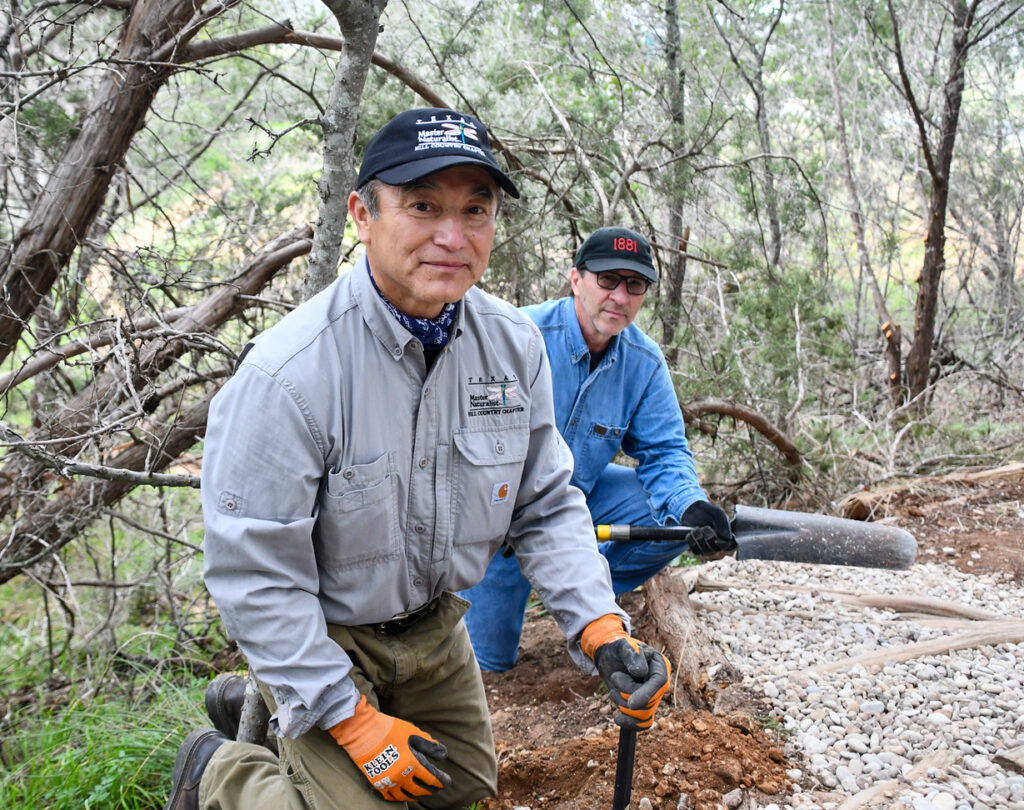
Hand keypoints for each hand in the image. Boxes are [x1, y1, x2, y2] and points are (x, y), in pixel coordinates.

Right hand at [329, 695, 450, 801]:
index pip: (430, 778)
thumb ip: (428, 744)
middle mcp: (401, 776)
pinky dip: (399, 798)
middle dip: (430, 791)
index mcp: (412, 763)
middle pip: (419, 790)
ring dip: (415, 796)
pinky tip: (403, 795)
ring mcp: (388, 782)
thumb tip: (442, 754)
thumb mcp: (412, 733)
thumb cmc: (389, 730)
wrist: (363, 732)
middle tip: (436, 790)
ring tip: (421, 795)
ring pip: (405, 796)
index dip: (440, 781)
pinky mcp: (377, 783)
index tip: (446, 783)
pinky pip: (390, 797)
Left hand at [580, 615, 670, 729]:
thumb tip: (642, 672)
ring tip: (613, 689)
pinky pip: (642, 723)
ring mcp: (652, 696)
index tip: (631, 703)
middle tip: (615, 676)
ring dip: (622, 704)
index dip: (647, 695)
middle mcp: (659, 683)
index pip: (660, 684)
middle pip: (649, 702)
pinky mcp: (643, 706)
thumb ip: (632, 656)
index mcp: (660, 666)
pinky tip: (617, 718)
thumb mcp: (622, 647)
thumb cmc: (617, 649)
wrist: (609, 657)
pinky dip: (630, 723)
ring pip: (643, 714)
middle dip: (626, 693)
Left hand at [681, 500, 735, 556]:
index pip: (732, 546)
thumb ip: (723, 524)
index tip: (716, 540)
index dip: (724, 545)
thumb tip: (728, 538)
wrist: (691, 510)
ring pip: (706, 552)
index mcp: (728, 535)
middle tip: (705, 527)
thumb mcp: (717, 513)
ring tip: (697, 529)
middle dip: (709, 538)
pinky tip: (691, 533)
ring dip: (699, 539)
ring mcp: (708, 548)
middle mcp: (720, 544)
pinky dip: (692, 541)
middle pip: (717, 550)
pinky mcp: (698, 549)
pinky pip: (696, 551)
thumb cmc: (707, 512)